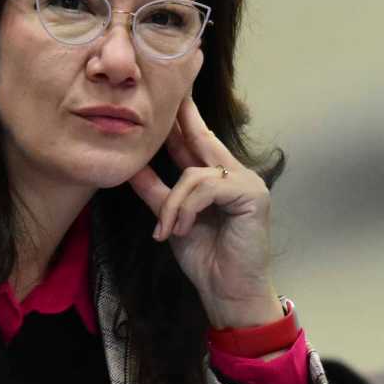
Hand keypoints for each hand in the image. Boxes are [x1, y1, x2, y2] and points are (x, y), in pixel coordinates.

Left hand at [128, 96, 282, 328]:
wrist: (229, 292)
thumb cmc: (206, 260)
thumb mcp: (172, 220)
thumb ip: (155, 192)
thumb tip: (131, 166)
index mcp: (217, 179)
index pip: (197, 140)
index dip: (183, 118)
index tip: (171, 93)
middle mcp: (234, 174)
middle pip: (203, 138)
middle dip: (183, 117)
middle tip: (172, 90)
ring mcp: (246, 182)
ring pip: (194, 174)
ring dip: (173, 204)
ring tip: (167, 230)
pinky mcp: (252, 195)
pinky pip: (207, 187)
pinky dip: (186, 209)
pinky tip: (181, 229)